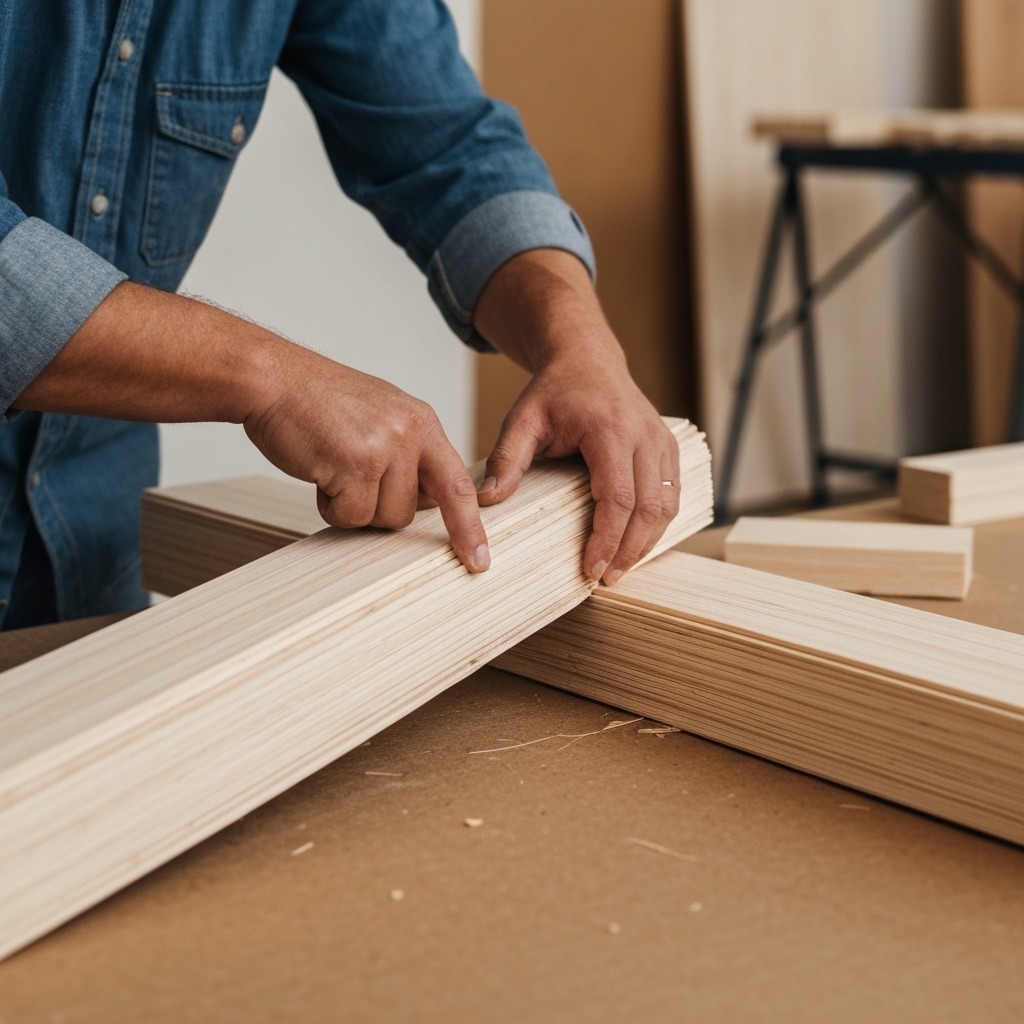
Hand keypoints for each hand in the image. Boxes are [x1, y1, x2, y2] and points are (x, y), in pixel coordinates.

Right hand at [245, 345, 489, 571]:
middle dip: (375, 507)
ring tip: (332, 467)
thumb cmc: (320, 401)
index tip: (479, 560)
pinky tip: (318, 470)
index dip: (469, 527)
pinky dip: (328, 504)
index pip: (458, 484)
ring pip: (380, 518)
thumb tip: (428, 501)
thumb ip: (410, 455)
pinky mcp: (353, 464)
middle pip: (409, 512)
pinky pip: (348, 515)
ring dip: (350, 506)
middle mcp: (410, 433)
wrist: (273, 379)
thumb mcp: (381, 416)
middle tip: (349, 473)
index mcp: (423, 422)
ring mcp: (384, 448)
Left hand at [473, 249, 679, 585]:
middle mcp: (644, 435)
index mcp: (610, 430)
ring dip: (648, 542)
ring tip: (621, 569)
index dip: (607, 539)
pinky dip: (659, 523)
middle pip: (649, 507)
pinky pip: (673, 493)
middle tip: (607, 579)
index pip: (618, 498)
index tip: (591, 569)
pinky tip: (638, 544)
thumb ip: (505, 459)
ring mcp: (661, 441)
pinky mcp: (669, 448)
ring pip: (668, 504)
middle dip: (630, 550)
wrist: (586, 358)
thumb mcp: (522, 419)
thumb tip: (486, 500)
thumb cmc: (554, 390)